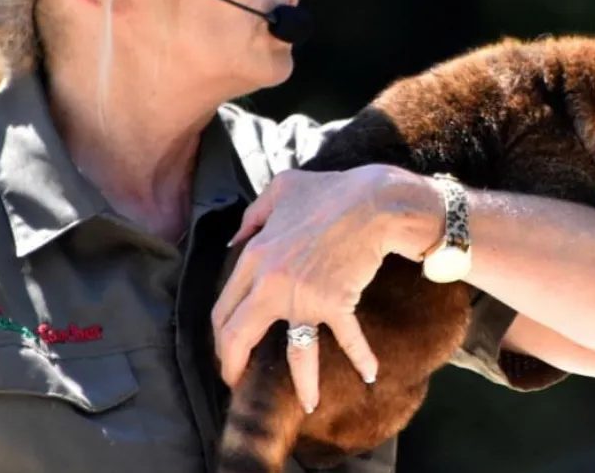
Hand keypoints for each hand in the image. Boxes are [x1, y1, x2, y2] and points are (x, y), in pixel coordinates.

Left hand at [210, 164, 423, 413]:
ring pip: (294, 353)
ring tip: (307, 405)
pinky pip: (347, 338)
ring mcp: (303, 297)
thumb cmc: (330, 191)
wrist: (373, 202)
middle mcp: (271, 282)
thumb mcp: (282, 189)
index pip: (224, 307)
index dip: (221, 335)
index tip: (226, 350)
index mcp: (254, 257)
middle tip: (238, 383)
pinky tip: (370, 373)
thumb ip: (254, 215)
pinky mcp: (335, 303)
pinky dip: (361, 357)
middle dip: (233, 366)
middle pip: (239, 336)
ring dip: (301, 383)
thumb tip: (234, 240)